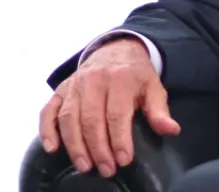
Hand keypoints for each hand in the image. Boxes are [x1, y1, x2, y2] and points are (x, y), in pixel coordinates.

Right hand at [38, 37, 180, 177]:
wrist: (116, 49)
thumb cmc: (136, 75)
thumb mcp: (153, 87)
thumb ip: (159, 111)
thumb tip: (171, 130)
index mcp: (120, 79)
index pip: (117, 114)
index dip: (119, 140)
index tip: (123, 160)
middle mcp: (94, 80)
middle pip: (91, 119)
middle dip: (98, 149)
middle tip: (106, 169)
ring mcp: (74, 84)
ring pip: (69, 118)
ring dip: (75, 145)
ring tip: (85, 166)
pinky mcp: (61, 90)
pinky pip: (48, 111)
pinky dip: (47, 130)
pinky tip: (52, 149)